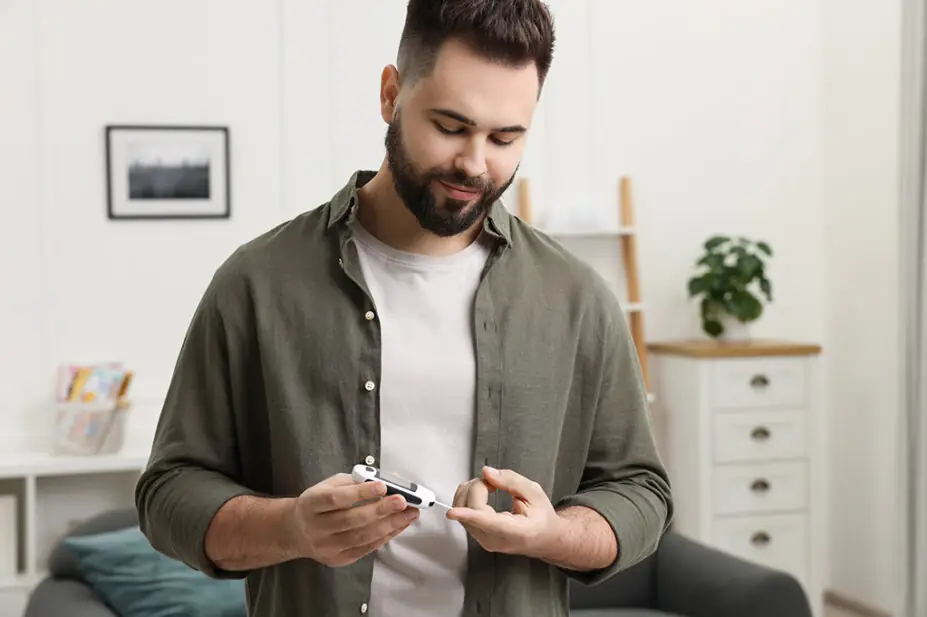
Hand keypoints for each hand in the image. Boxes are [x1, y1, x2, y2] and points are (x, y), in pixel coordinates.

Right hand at [289, 473, 419, 566]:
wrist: (296, 530)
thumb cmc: (318, 503)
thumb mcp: (329, 485)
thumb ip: (354, 482)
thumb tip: (385, 483)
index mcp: (312, 503)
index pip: (336, 499)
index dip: (360, 493)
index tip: (382, 486)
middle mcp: (316, 527)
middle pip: (352, 520)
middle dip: (381, 510)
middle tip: (403, 501)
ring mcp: (326, 546)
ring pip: (361, 537)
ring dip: (389, 525)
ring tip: (408, 514)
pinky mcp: (337, 559)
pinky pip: (365, 549)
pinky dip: (385, 537)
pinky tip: (398, 526)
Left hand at [446, 466, 562, 558]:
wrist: (542, 537)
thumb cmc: (540, 517)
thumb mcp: (534, 493)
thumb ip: (511, 481)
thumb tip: (487, 473)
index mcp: (517, 532)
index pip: (488, 523)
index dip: (469, 515)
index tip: (453, 513)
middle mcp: (497, 540)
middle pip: (472, 509)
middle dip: (478, 486)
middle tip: (494, 481)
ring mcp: (485, 541)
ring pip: (462, 512)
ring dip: (471, 491)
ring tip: (491, 486)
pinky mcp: (477, 536)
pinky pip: (462, 514)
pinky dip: (468, 498)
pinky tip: (483, 493)